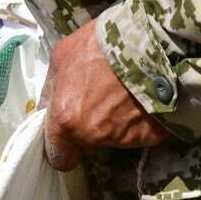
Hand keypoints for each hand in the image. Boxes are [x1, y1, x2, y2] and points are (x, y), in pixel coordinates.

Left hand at [43, 20, 168, 171]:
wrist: (149, 42)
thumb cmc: (99, 46)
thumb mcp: (61, 58)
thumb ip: (52, 90)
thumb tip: (49, 108)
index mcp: (66, 119)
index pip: (60, 157)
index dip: (63, 148)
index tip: (68, 137)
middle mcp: (93, 135)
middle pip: (87, 143)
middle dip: (89, 126)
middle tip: (99, 99)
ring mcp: (124, 138)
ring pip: (113, 138)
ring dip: (114, 121)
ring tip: (121, 92)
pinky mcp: (151, 136)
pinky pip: (139, 132)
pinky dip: (137, 120)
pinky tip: (139, 98)